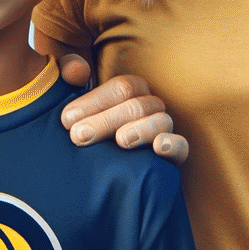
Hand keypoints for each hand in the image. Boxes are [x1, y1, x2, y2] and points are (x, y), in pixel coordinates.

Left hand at [57, 53, 188, 163]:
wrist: (100, 178)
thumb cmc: (86, 132)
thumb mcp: (75, 106)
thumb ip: (70, 73)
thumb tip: (76, 71)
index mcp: (132, 92)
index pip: (121, 88)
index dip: (94, 101)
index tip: (67, 120)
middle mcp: (151, 107)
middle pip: (136, 106)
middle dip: (105, 121)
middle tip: (78, 136)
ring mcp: (164, 130)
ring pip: (161, 122)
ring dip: (140, 130)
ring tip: (120, 141)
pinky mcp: (174, 156)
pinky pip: (181, 147)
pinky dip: (173, 145)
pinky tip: (160, 146)